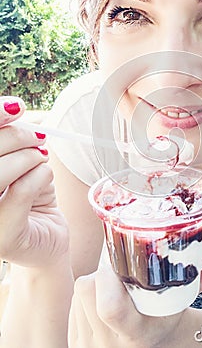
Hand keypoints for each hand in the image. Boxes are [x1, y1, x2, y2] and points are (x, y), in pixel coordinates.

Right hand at [0, 96, 68, 267]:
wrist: (46, 243)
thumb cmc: (29, 200)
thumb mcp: (18, 163)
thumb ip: (11, 141)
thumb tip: (15, 109)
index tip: (16, 108)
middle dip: (17, 136)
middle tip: (38, 138)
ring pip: (1, 170)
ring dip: (30, 157)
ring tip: (41, 160)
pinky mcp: (3, 235)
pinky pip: (22, 190)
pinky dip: (41, 176)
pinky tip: (43, 179)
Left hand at [68, 256, 201, 347]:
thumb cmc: (170, 320)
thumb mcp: (182, 299)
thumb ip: (194, 271)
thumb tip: (200, 241)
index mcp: (138, 334)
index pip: (110, 307)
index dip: (109, 277)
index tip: (119, 265)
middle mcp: (110, 346)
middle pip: (87, 289)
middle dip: (102, 273)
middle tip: (119, 272)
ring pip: (78, 294)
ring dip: (95, 285)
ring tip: (116, 291)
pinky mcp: (76, 345)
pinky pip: (73, 306)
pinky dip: (86, 299)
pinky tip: (105, 303)